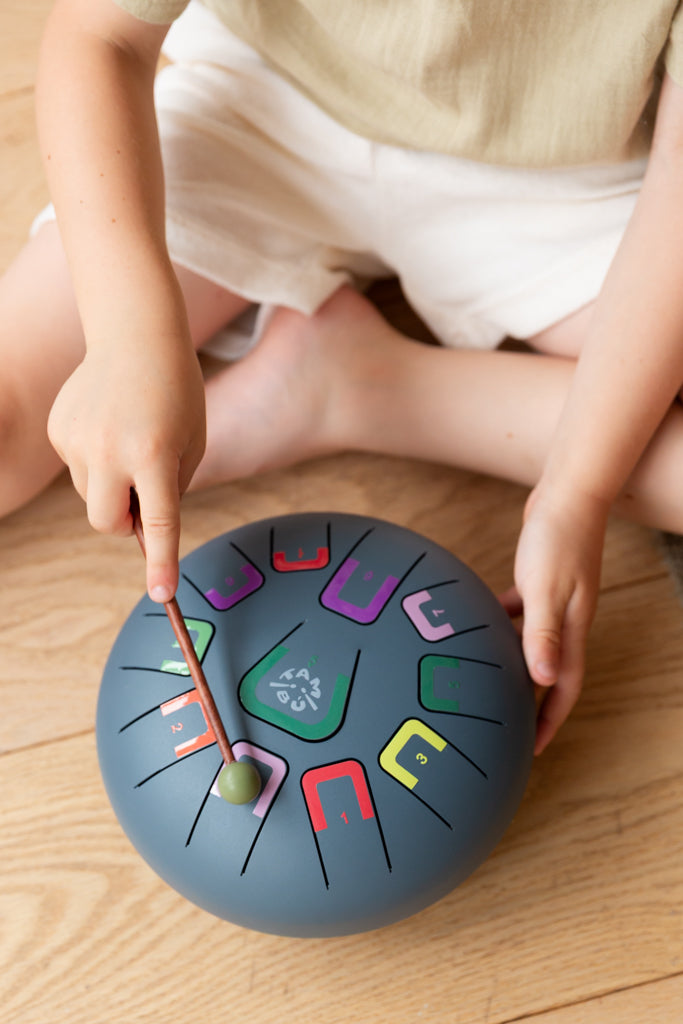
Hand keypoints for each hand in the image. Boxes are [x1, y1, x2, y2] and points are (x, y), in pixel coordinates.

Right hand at [48, 326, 205, 601]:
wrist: (136, 333)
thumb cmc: (177, 390)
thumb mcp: (193, 442)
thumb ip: (171, 489)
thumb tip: (143, 530)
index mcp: (155, 454)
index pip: (159, 523)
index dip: (161, 563)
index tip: (162, 595)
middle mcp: (111, 450)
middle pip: (106, 523)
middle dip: (124, 522)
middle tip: (144, 495)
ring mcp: (77, 440)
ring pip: (92, 495)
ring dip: (112, 485)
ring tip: (130, 439)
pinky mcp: (59, 431)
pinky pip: (78, 467)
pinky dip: (95, 460)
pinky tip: (110, 424)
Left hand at [500, 485, 608, 753]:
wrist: (568, 494)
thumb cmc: (558, 538)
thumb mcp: (546, 588)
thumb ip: (541, 633)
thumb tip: (543, 681)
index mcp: (571, 629)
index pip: (563, 688)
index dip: (548, 721)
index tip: (531, 750)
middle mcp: (565, 621)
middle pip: (549, 674)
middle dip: (531, 704)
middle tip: (505, 727)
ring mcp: (553, 601)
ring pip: (531, 645)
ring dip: (513, 666)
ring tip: (486, 683)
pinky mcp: (539, 581)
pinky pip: (519, 614)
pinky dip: (501, 623)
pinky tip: (477, 625)